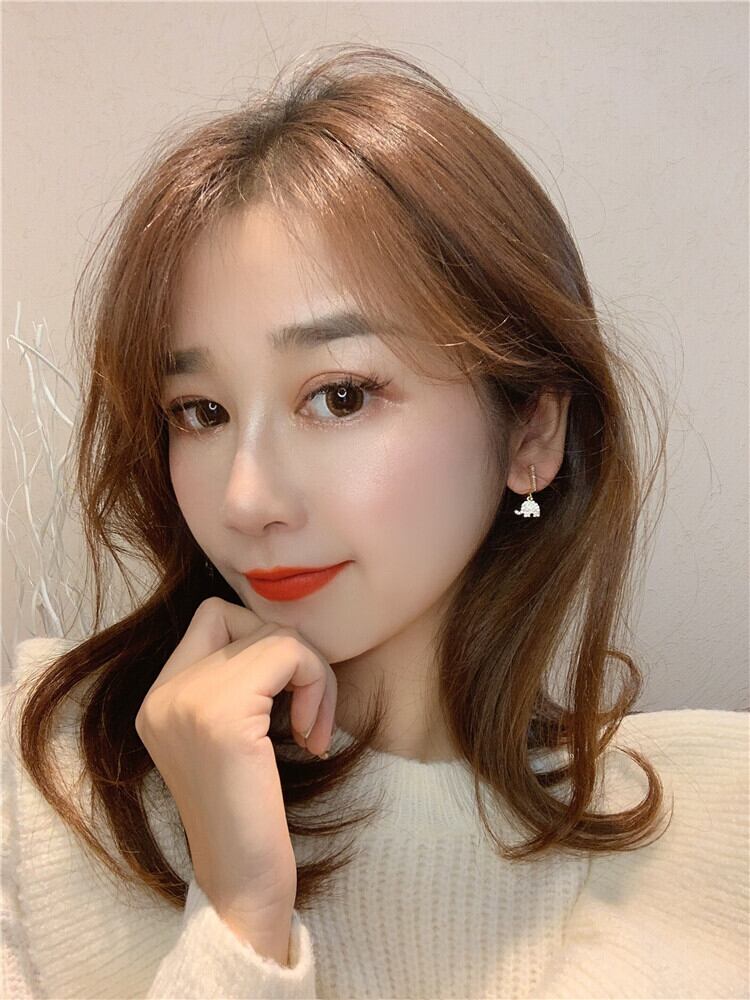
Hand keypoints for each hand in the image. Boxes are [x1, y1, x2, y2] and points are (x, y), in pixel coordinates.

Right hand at [134, 596, 337, 930]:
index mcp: (159, 699)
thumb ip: (234, 685)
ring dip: (315, 676)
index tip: (281, 693)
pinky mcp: (223, 715)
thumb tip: (282, 634)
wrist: (242, 886)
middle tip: (309, 715)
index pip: (213, 616)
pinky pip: (290, 653)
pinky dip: (317, 686)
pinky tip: (312, 738)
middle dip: (293, 656)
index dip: (260, 638)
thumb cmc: (248, 817)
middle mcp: (163, 694)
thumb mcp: (228, 738)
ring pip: (275, 635)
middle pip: (248, 619)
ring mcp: (187, 701)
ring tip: (313, 730)